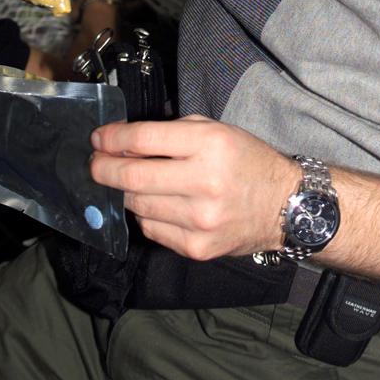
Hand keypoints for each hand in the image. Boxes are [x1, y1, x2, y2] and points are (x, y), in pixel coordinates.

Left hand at [90, 116, 297, 259]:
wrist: (285, 207)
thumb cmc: (247, 161)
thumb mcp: (217, 131)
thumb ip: (173, 133)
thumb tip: (125, 142)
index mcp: (210, 144)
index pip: (144, 140)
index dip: (113, 139)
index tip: (98, 138)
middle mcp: (204, 182)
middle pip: (132, 177)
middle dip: (103, 169)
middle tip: (94, 164)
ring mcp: (199, 220)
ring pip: (137, 205)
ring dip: (124, 192)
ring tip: (127, 183)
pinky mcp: (196, 248)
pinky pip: (152, 229)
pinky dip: (145, 214)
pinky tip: (156, 204)